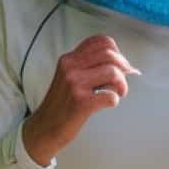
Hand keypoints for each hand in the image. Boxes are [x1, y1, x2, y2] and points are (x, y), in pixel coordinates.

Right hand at [21, 35, 140, 163]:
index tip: (119, 65)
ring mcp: (75, 84)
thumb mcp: (68, 76)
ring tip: (118, 93)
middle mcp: (70, 67)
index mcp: (68, 59)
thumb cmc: (62, 104)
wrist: (44, 127)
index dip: (117, 51)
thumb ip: (87, 66)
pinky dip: (115, 100)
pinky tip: (108, 103)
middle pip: (110, 55)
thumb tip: (124, 63)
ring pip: (113, 72)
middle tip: (122, 81)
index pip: (100, 41)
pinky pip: (111, 96)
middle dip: (124, 67)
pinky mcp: (81, 103)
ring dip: (122, 84)